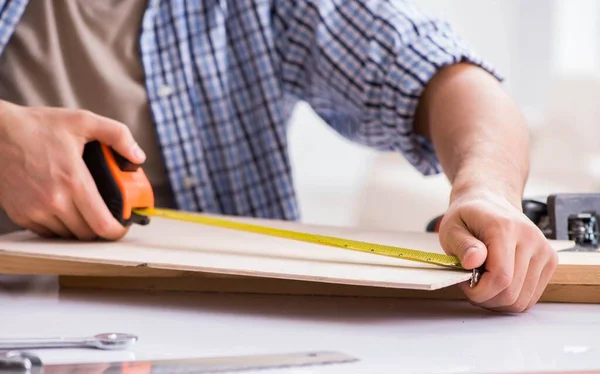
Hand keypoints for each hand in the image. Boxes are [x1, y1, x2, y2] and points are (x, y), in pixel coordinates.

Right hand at [0, 100, 145, 239]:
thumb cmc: (37, 126)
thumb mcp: (82, 121)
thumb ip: (117, 135)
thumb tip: (139, 156)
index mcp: (73, 181)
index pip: (102, 223)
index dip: (118, 230)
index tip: (124, 226)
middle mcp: (53, 200)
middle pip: (87, 234)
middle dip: (102, 228)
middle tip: (108, 215)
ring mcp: (35, 210)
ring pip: (68, 235)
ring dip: (81, 228)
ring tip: (86, 210)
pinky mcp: (21, 215)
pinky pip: (48, 232)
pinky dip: (60, 227)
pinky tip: (65, 210)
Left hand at [438, 189, 557, 312]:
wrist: (490, 203)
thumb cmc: (469, 217)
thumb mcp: (451, 228)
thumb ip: (462, 245)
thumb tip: (473, 261)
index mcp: (505, 228)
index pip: (500, 277)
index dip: (480, 291)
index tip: (465, 284)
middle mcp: (530, 238)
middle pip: (512, 293)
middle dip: (486, 298)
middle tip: (471, 284)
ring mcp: (544, 250)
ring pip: (523, 299)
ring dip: (499, 300)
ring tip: (484, 283)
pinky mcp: (550, 260)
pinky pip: (531, 296)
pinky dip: (512, 298)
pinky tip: (498, 283)